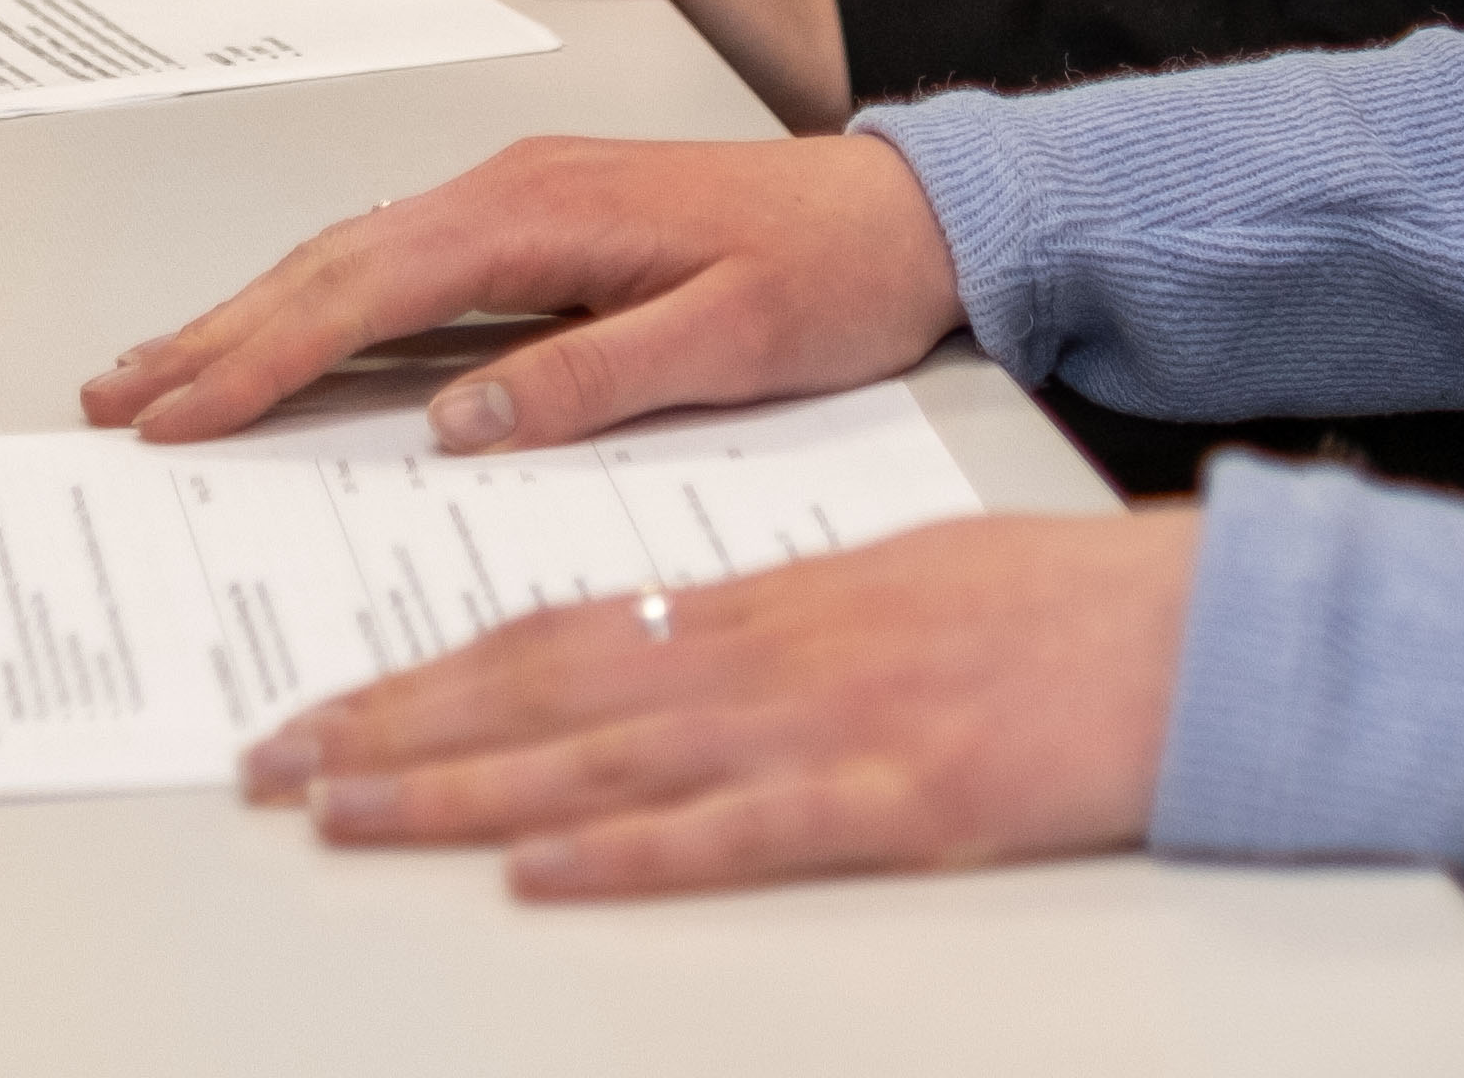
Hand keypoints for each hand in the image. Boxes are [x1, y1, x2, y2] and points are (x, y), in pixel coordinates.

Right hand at [80, 130, 963, 448]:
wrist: (912, 208)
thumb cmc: (834, 274)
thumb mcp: (731, 343)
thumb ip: (592, 379)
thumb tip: (457, 422)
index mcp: (545, 209)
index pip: (367, 291)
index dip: (260, 355)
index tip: (179, 410)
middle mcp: (514, 184)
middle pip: (330, 261)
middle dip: (215, 331)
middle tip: (116, 393)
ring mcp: (519, 194)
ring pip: (352, 254)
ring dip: (250, 310)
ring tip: (160, 366)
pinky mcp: (537, 218)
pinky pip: (398, 258)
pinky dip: (319, 298)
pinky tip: (281, 330)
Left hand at [247, 507, 1199, 898]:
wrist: (1194, 630)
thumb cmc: (1050, 615)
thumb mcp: (883, 587)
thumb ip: (759, 624)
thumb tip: (645, 657)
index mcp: (760, 598)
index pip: (551, 629)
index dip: (424, 673)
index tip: (322, 707)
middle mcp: (765, 651)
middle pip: (541, 689)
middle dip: (391, 730)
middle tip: (269, 765)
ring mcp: (826, 727)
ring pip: (602, 760)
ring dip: (458, 791)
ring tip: (341, 812)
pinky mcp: (898, 806)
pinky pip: (736, 837)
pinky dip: (629, 858)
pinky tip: (543, 876)